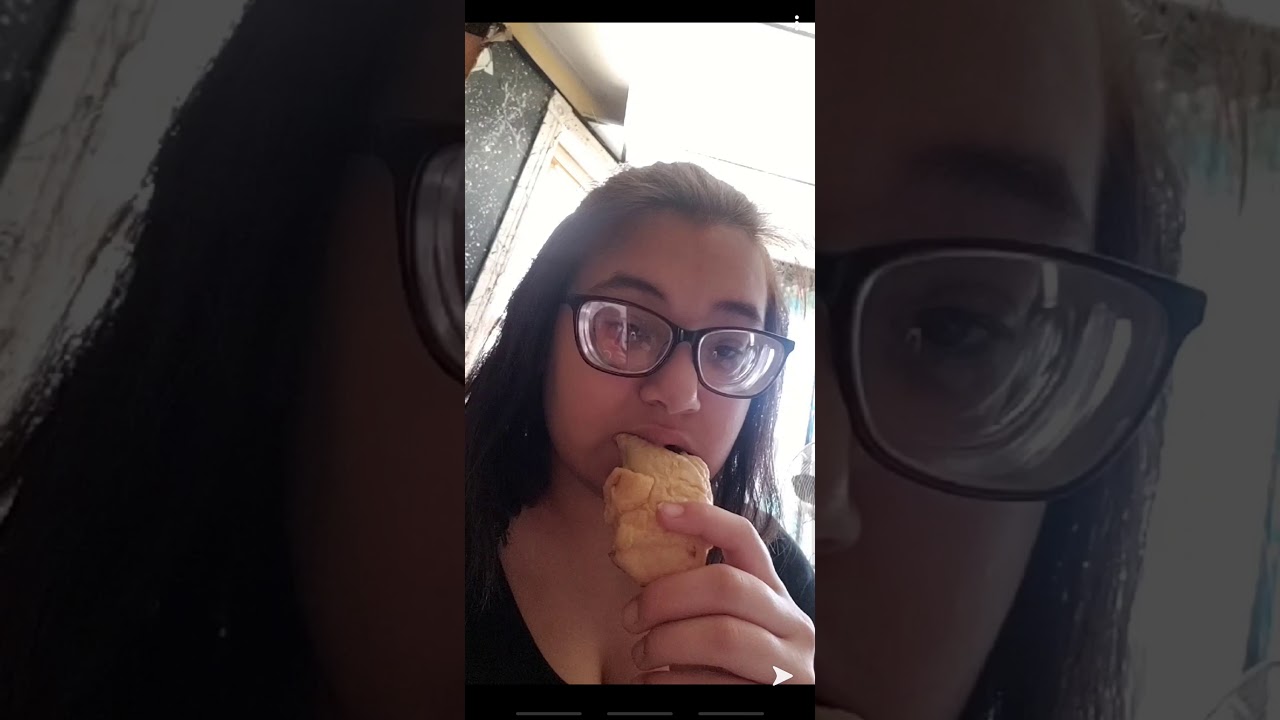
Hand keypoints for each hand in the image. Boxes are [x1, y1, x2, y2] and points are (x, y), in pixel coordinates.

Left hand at [622, 501, 814, 683]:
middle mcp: (790, 625)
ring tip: (642, 654)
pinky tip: (653, 682)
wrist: (763, 719)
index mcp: (774, 595)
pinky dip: (668, 682)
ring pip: (720, 636)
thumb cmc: (734, 670)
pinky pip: (712, 684)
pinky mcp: (769, 701)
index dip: (704, 519)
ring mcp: (787, 666)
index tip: (661, 514)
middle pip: (726, 586)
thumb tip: (648, 560)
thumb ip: (704, 597)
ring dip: (664, 643)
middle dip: (667, 596)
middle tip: (632, 616)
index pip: (746, 539)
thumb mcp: (732, 626)